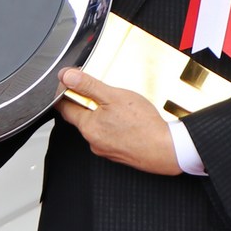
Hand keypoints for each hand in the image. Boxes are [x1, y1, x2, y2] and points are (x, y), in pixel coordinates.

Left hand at [54, 68, 180, 175]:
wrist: (167, 150)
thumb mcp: (114, 96)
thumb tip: (67, 76)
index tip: (71, 81)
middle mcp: (92, 141)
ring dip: (102, 114)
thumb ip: (88, 85)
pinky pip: (109, 135)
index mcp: (88, 126)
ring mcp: (105, 149)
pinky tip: (127, 120)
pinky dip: (113, 125)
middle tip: (100, 90)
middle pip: (80, 116)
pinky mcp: (117, 154)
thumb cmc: (144, 125)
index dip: (65, 91)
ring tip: (118, 105)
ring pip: (96, 126)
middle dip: (86, 102)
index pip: (64, 107)